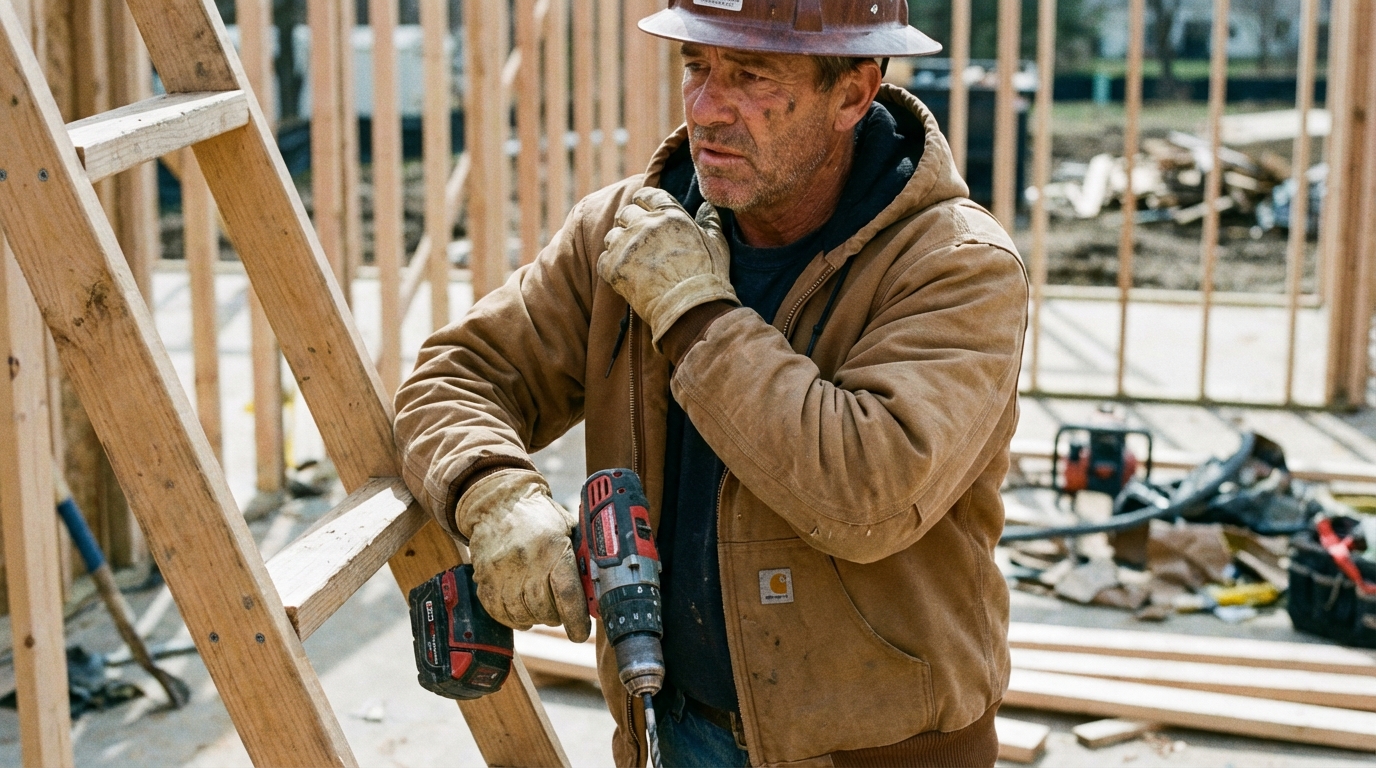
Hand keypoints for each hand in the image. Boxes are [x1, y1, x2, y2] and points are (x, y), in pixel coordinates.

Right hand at [454, 469, 591, 642]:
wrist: (498, 502)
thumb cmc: (539, 517)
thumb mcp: (568, 529)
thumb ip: (581, 557)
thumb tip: (597, 589)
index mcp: (553, 548)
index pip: (567, 594)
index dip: (576, 620)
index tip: (580, 633)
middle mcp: (526, 562)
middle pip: (545, 610)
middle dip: (557, 617)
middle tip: (561, 610)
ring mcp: (502, 572)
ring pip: (522, 615)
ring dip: (535, 618)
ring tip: (540, 607)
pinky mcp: (484, 579)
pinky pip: (499, 613)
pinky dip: (513, 618)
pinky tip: (521, 610)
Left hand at [600, 187, 738, 349]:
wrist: (690, 309)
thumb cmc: (707, 278)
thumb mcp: (717, 245)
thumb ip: (710, 222)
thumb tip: (707, 207)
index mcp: (670, 214)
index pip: (647, 194)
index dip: (643, 202)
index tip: (644, 212)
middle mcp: (646, 224)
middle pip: (625, 213)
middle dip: (630, 224)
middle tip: (639, 243)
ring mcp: (627, 244)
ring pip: (612, 236)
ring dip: (620, 246)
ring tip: (633, 263)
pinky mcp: (613, 266)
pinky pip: (603, 260)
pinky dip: (611, 267)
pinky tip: (626, 278)